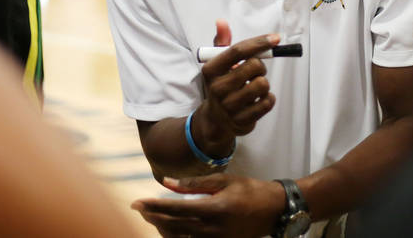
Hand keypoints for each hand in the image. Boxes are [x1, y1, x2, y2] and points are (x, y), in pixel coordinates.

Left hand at [132, 173, 286, 237]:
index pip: (175, 209)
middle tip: (141, 209)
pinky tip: (171, 229)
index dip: (154, 206)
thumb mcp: (224, 181)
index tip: (138, 202)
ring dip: (163, 229)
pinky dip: (178, 237)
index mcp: (214, 209)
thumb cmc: (250, 190)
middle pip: (174, 226)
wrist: (274, 210)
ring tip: (154, 218)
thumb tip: (167, 183)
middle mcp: (212, 229)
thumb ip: (194, 184)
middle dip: (154, 218)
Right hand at [192, 21, 278, 155]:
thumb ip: (221, 42)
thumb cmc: (221, 85)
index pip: (238, 51)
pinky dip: (268, 98)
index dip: (259, 42)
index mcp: (210, 70)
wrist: (215, 120)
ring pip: (263, 84)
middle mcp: (217, 88)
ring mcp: (229, 106)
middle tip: (254, 72)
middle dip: (260, 66)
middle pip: (254, 66)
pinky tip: (258, 100)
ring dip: (264, 83)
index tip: (276, 38)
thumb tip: (221, 22)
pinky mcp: (242, 120)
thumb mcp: (217, 64)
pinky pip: (268, 102)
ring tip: (254, 87)